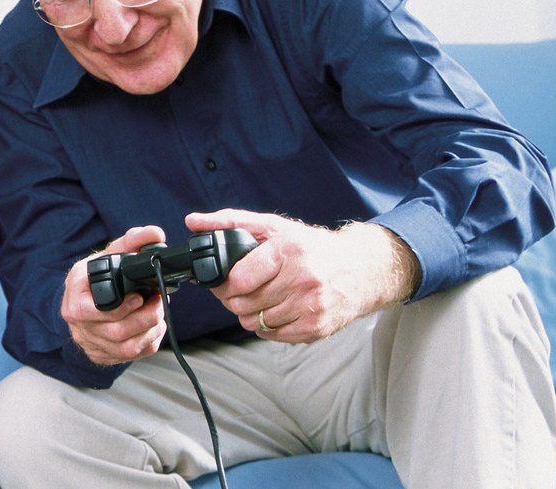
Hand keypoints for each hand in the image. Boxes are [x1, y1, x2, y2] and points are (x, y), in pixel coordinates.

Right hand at [60, 225, 168, 365]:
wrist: (85, 297)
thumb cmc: (96, 276)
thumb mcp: (109, 254)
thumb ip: (132, 241)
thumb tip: (155, 234)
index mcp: (75, 295)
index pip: (92, 310)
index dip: (121, 308)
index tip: (139, 297)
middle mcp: (78, 322)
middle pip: (115, 332)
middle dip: (144, 318)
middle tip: (158, 304)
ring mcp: (89, 341)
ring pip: (125, 348)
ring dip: (149, 332)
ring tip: (158, 316)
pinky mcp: (101, 354)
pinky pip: (129, 356)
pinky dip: (148, 344)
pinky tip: (152, 329)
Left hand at [189, 209, 419, 342]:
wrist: (362, 269)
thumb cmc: (313, 247)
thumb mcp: (273, 226)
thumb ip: (230, 222)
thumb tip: (193, 221)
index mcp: (289, 252)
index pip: (239, 279)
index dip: (226, 282)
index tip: (228, 279)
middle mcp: (302, 280)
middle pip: (243, 304)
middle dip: (235, 298)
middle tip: (242, 289)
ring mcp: (311, 307)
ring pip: (254, 322)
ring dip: (250, 312)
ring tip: (263, 297)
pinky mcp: (316, 328)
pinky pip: (272, 335)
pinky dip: (267, 325)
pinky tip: (277, 308)